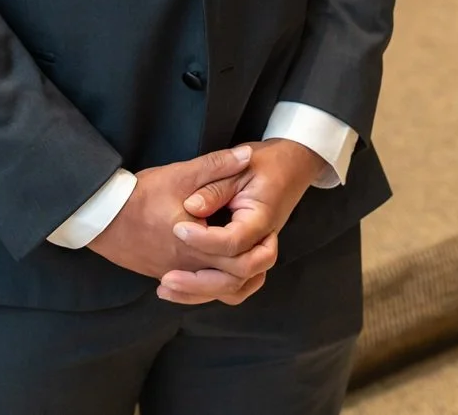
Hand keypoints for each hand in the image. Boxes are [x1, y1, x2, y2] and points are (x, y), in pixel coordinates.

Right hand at [87, 145, 273, 302]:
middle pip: (232, 282)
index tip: (266, 229)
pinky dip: (213, 284)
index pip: (239, 258)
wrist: (102, 216)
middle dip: (252, 265)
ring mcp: (175, 274)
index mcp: (196, 245)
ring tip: (248, 262)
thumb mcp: (181, 174)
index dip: (258, 245)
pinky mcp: (164, 274)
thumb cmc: (141, 195)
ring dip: (235, 279)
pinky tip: (218, 270)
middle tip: (267, 245)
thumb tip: (246, 156)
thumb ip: (216, 165)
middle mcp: (188, 267)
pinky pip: (196, 290)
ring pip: (214, 291)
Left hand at [156, 139, 325, 303]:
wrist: (290, 167)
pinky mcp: (248, 259)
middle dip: (200, 281)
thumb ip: (215, 186)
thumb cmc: (263, 163)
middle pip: (237, 276)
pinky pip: (232, 286)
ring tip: (166, 288)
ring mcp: (258, 255)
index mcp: (261, 219)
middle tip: (168, 277)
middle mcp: (263, 244)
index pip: (234, 241)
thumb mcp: (239, 166)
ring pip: (235, 288)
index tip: (177, 229)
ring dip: (201, 293)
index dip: (204, 239)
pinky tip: (180, 288)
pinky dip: (208, 291)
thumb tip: (191, 207)